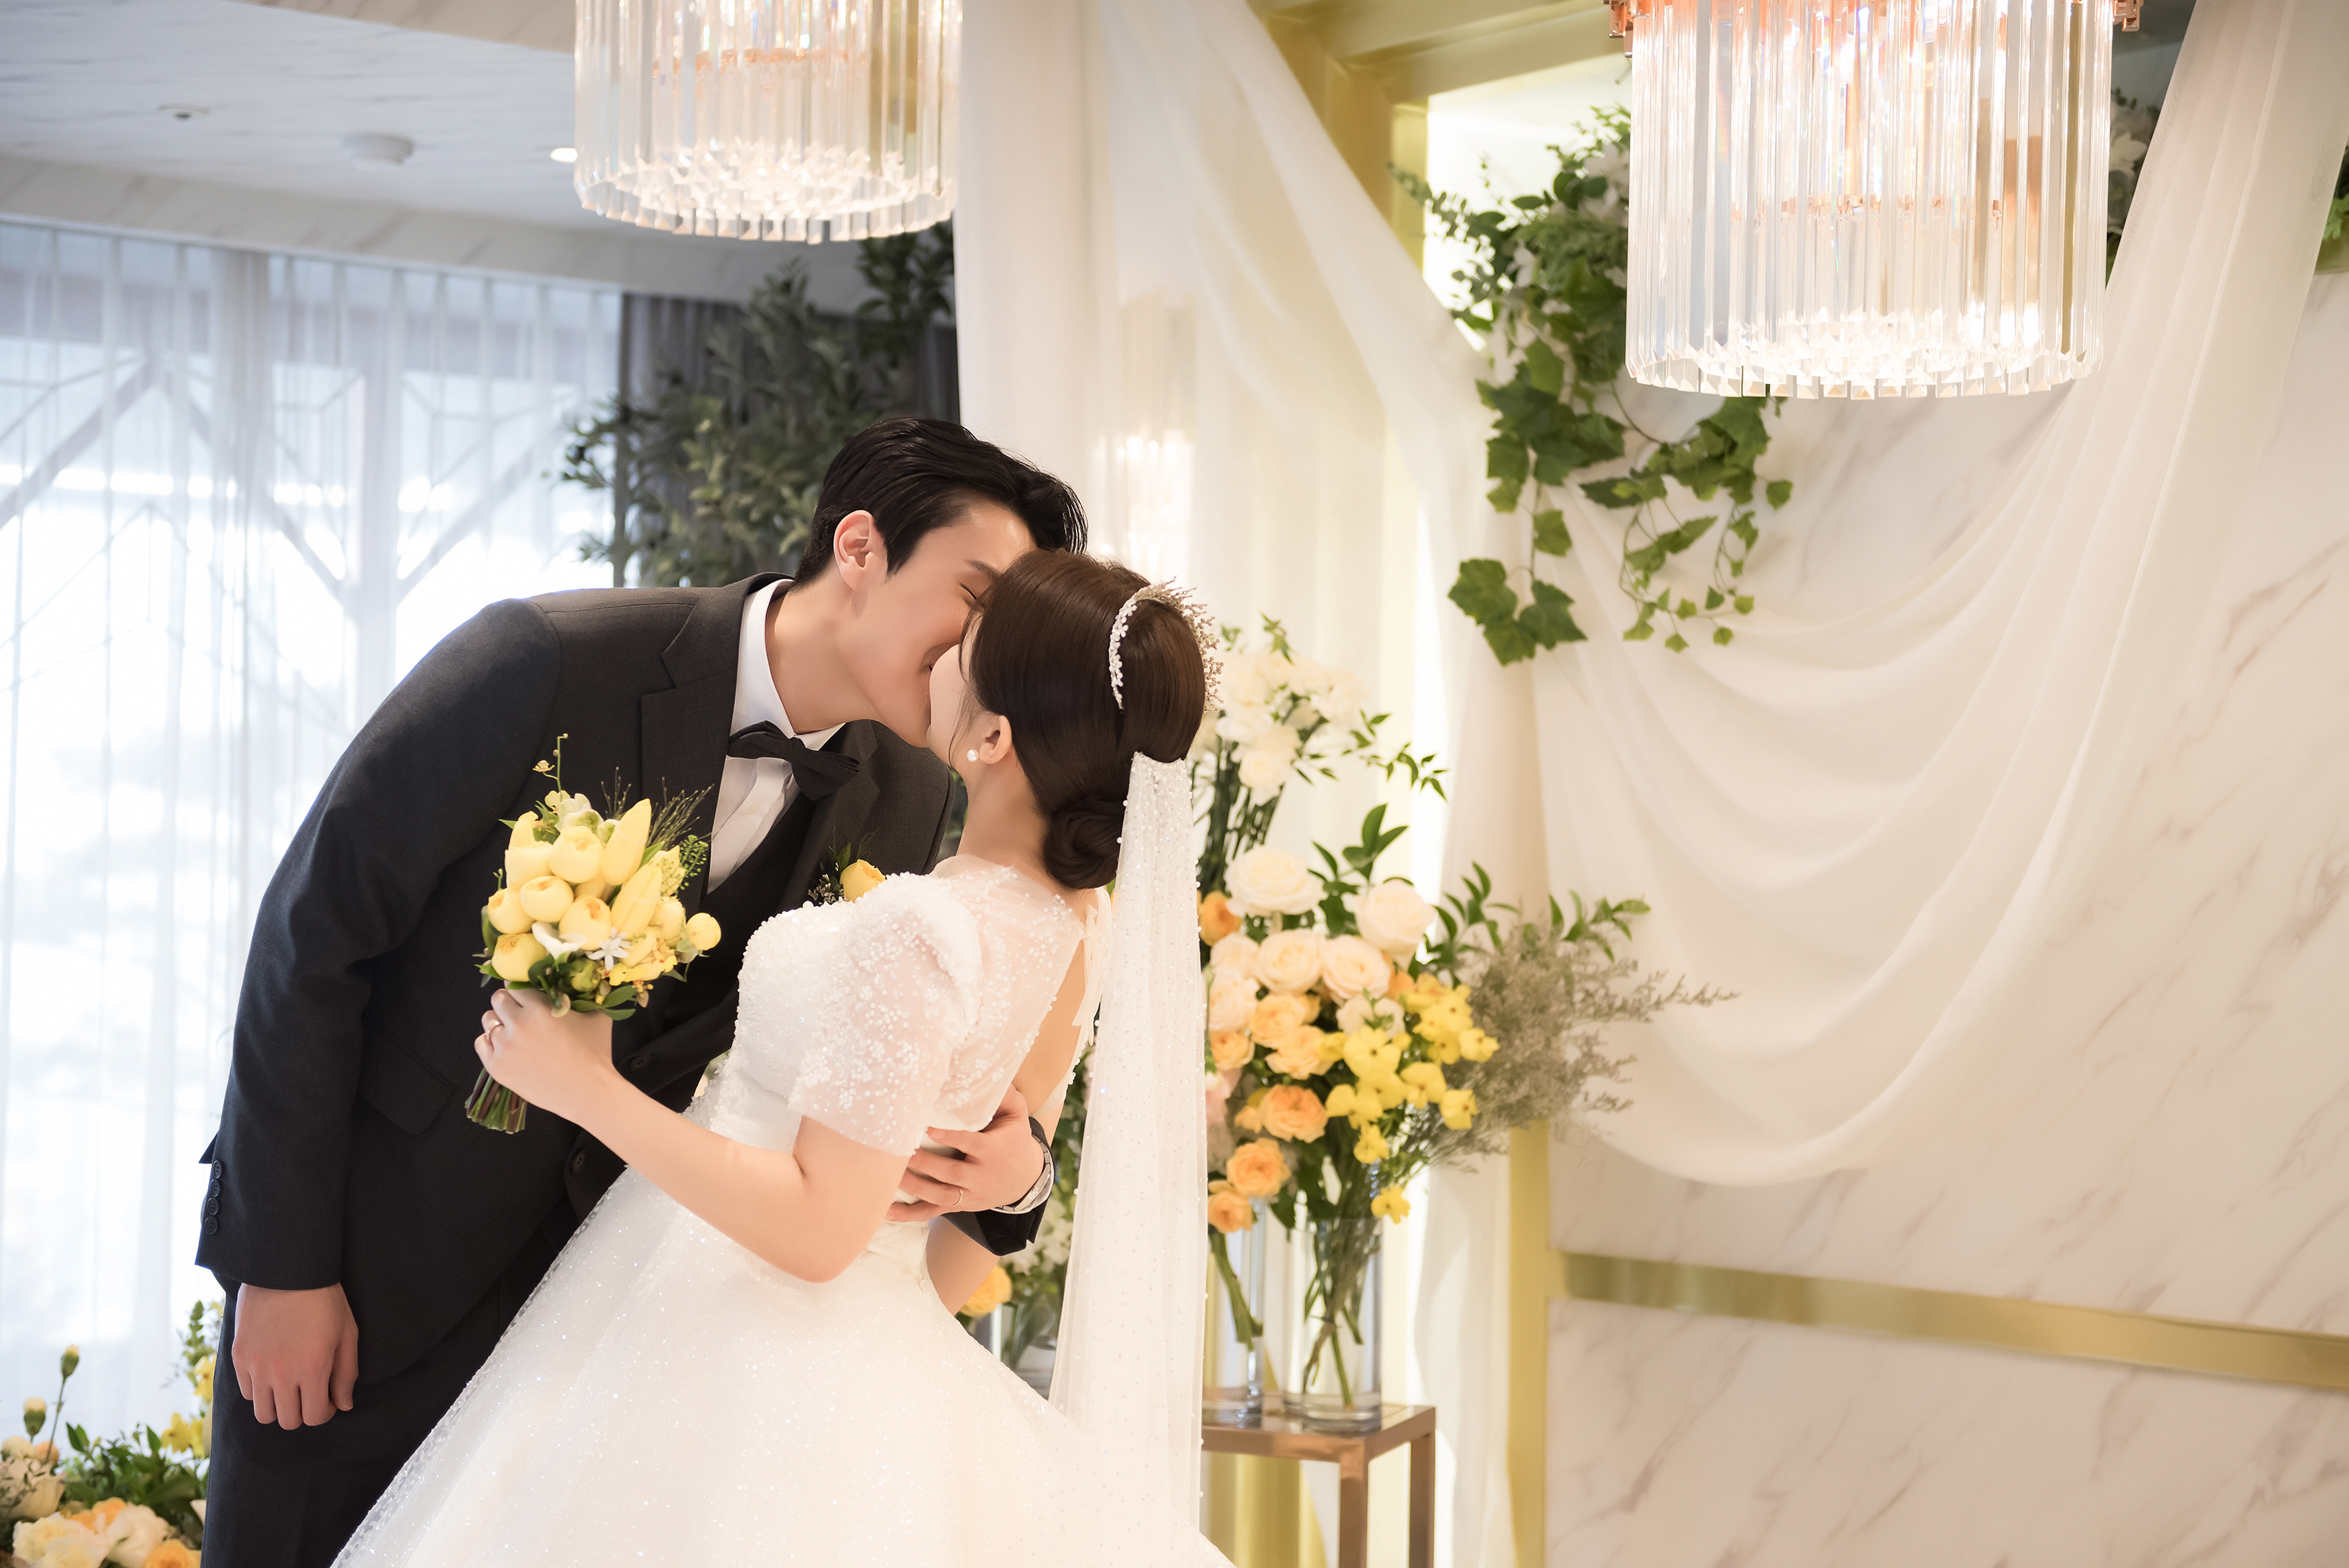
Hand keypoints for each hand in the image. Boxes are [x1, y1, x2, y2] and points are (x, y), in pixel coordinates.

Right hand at [232, 1283, 358, 1429]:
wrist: (286, 1270)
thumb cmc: (325, 1300)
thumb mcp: (347, 1333)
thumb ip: (347, 1373)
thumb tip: (344, 1405)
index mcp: (313, 1369)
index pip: (314, 1417)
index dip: (324, 1413)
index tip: (328, 1400)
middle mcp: (282, 1374)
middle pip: (287, 1421)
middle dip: (302, 1413)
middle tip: (309, 1394)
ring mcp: (256, 1367)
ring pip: (263, 1413)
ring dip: (278, 1406)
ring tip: (289, 1387)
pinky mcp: (238, 1357)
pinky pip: (246, 1392)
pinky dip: (259, 1390)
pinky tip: (272, 1372)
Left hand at [473, 988, 616, 1124]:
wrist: (587, 1092)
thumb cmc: (595, 1053)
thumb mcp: (596, 1016)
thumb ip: (585, 995)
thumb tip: (580, 981)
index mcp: (539, 1008)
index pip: (515, 985)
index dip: (522, 989)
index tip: (527, 996)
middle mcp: (517, 1024)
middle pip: (497, 999)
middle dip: (510, 1003)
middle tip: (522, 1013)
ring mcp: (504, 1046)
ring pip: (488, 1020)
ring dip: (500, 1022)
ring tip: (517, 1033)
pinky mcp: (496, 1066)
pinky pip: (481, 1042)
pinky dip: (492, 1042)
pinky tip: (509, 1047)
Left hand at [888, 1083, 1043, 1221]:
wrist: (1024, 1179)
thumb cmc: (1013, 1139)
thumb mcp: (1017, 1116)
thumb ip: (1006, 1096)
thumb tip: (992, 1073)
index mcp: (993, 1151)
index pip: (971, 1144)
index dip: (951, 1137)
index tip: (929, 1128)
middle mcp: (981, 1176)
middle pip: (952, 1173)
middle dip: (926, 1164)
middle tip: (902, 1152)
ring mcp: (969, 1195)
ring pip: (940, 1195)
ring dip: (915, 1187)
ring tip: (891, 1176)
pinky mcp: (959, 1206)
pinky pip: (933, 1213)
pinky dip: (909, 1214)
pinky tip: (887, 1211)